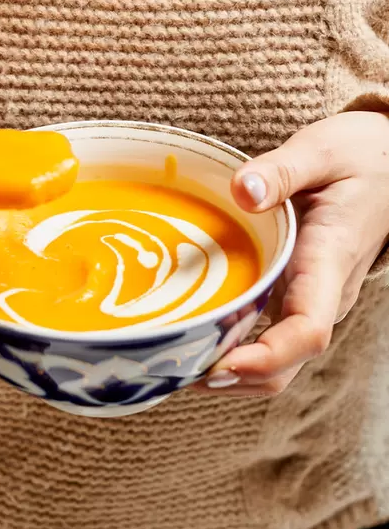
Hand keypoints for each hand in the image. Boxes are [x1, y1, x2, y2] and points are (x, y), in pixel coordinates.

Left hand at [196, 111, 388, 396]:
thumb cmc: (358, 157)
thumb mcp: (320, 151)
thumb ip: (281, 171)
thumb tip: (241, 191)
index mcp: (330, 261)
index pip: (307, 330)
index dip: (265, 357)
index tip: (219, 363)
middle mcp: (325, 294)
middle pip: (286, 362)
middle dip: (233, 376)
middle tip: (170, 367)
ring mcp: (313, 299)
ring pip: (278, 360)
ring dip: (230, 370)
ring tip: (170, 360)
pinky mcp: (300, 295)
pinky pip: (271, 337)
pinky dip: (233, 348)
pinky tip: (192, 335)